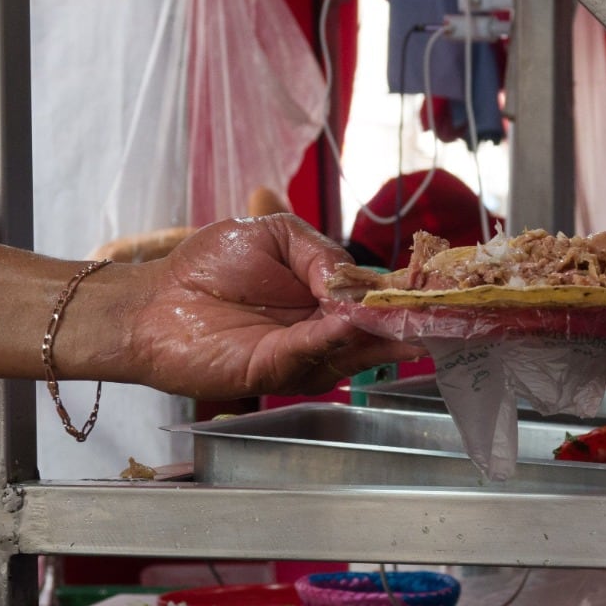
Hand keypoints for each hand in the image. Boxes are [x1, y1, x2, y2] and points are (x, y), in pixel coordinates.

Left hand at [98, 211, 418, 397]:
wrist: (152, 302)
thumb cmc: (208, 266)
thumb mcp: (276, 235)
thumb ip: (321, 254)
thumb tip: (353, 281)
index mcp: (331, 295)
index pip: (383, 295)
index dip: (414, 293)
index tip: (447, 289)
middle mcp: (326, 330)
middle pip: (381, 329)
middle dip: (415, 321)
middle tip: (452, 313)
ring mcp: (305, 355)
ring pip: (355, 346)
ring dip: (383, 332)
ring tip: (411, 316)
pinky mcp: (276, 369)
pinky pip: (312, 353)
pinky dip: (332, 339)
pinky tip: (347, 322)